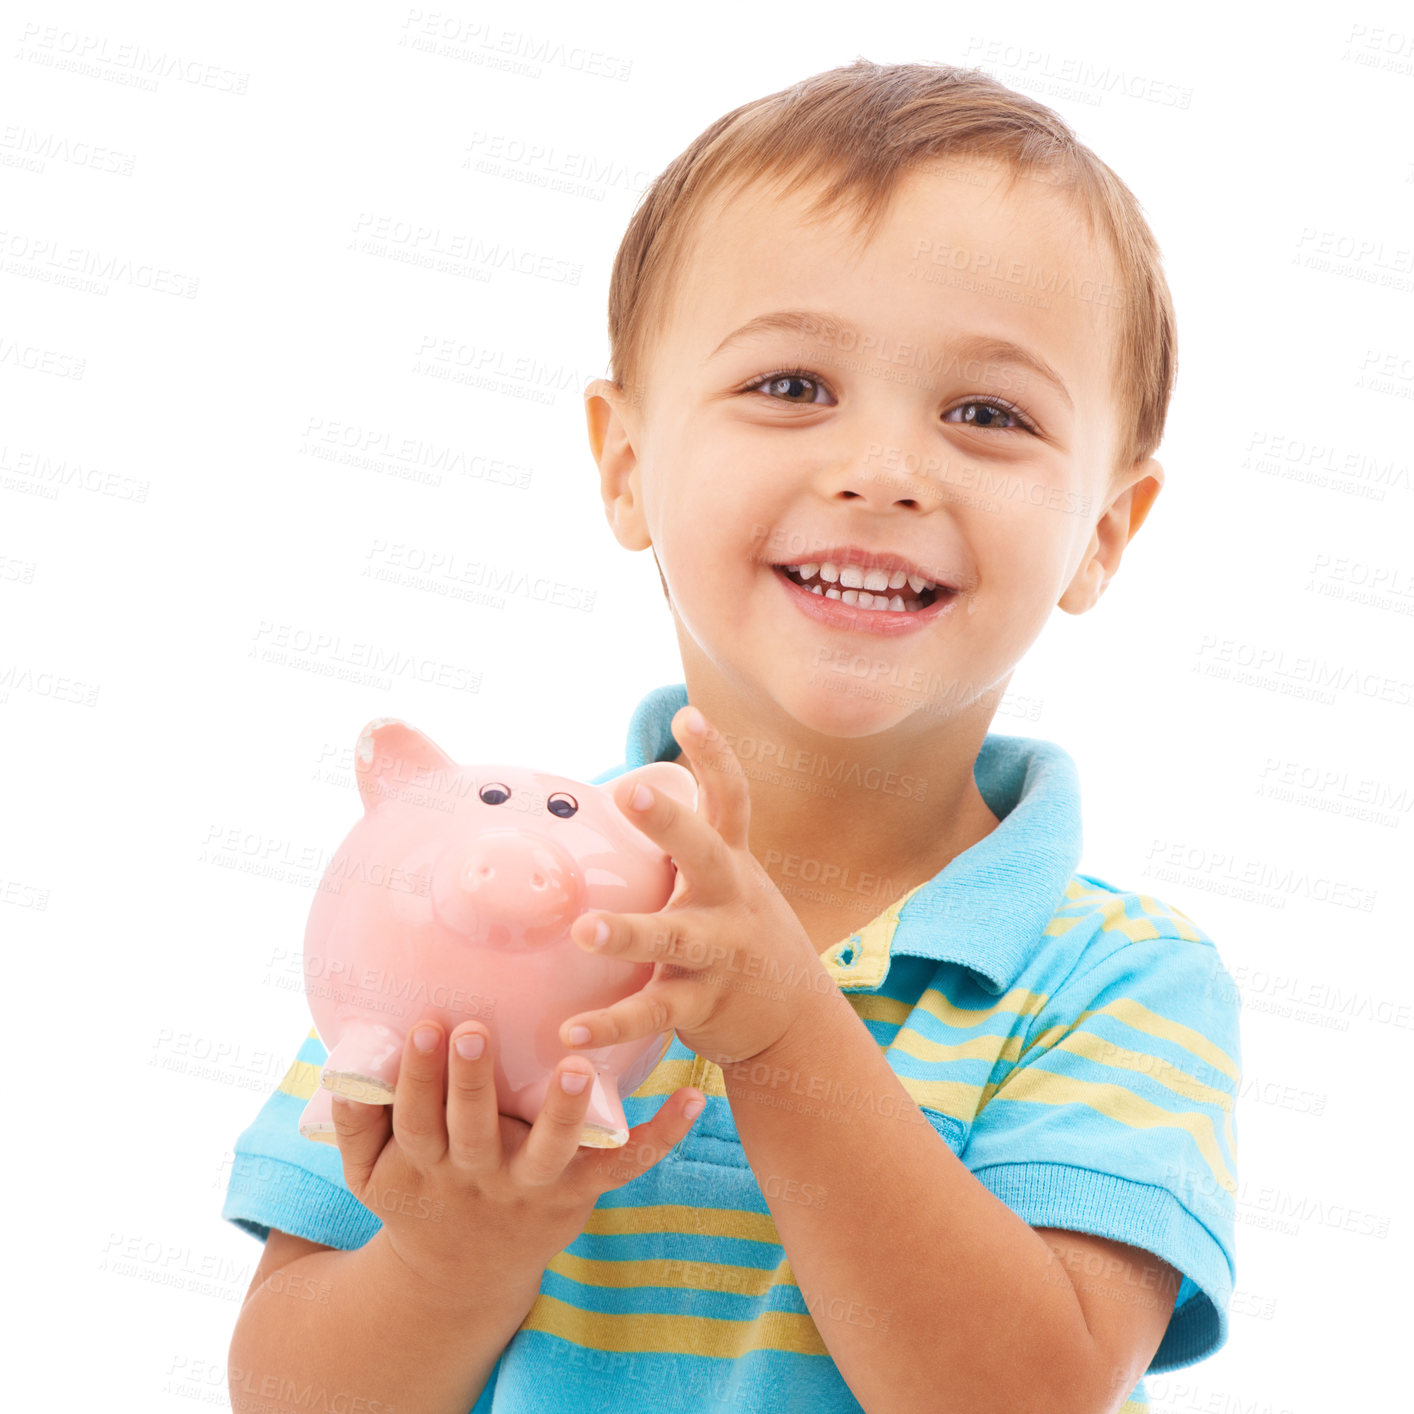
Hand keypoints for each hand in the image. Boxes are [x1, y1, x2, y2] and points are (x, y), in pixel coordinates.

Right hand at [330, 1014, 704, 1299]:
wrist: (461, 1274)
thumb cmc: (417, 1194)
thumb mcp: (368, 1171)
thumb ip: (354, 1117)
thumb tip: (344, 1054)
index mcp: (426, 1164)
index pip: (416, 1118)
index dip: (419, 1075)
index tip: (428, 1025)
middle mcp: (479, 1176)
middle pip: (473, 1130)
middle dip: (472, 1083)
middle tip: (475, 1032)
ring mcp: (533, 1187)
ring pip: (551, 1152)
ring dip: (564, 1112)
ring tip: (578, 1067)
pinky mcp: (579, 1194)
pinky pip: (623, 1166)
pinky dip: (661, 1135)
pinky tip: (692, 1097)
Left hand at [558, 704, 838, 1069]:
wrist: (795, 1018)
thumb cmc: (738, 933)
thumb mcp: (727, 881)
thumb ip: (685, 845)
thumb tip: (623, 789)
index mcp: (733, 863)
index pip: (731, 799)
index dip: (715, 755)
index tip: (690, 714)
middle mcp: (730, 900)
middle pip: (704, 852)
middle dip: (668, 821)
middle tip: (627, 791)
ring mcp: (720, 952)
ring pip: (673, 938)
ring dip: (629, 933)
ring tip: (584, 931)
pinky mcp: (704, 1004)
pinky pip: (653, 1013)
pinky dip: (610, 1023)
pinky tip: (570, 1031)